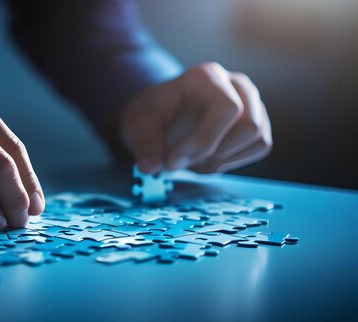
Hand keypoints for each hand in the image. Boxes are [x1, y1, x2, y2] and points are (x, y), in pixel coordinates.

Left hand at [120, 62, 271, 173]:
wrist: (163, 116)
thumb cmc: (154, 115)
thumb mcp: (138, 126)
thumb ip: (144, 145)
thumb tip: (149, 167)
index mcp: (208, 77)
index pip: (227, 108)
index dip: (203, 141)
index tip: (172, 162)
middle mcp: (238, 85)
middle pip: (250, 127)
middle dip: (213, 153)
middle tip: (181, 162)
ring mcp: (253, 103)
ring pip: (257, 139)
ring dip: (222, 160)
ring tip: (192, 160)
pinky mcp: (259, 123)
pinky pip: (260, 147)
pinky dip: (233, 161)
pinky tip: (207, 160)